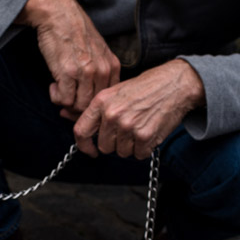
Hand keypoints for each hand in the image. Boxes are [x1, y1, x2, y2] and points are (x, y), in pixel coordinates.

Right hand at [17, 0, 120, 116]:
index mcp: (112, 65)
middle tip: (66, 102)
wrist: (59, 14)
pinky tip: (54, 85)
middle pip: (94, 105)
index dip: (93, 106)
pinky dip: (57, 97)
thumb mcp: (98, 49)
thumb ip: (101, 70)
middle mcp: (102, 70)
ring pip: (79, 106)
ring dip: (66, 102)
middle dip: (78, 109)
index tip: (80, 104)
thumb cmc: (75, 31)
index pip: (107, 98)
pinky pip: (64, 99)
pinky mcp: (68, 73)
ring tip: (59, 89)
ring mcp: (86, 73)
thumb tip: (94, 95)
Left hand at [73, 60, 205, 158]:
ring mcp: (128, 126)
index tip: (91, 150)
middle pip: (104, 147)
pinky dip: (144, 148)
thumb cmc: (145, 87)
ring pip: (121, 152)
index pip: (81, 131)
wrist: (174, 84)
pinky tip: (149, 131)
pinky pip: (138, 154)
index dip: (84, 146)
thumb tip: (66, 116)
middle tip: (128, 129)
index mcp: (101, 102)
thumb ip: (95, 109)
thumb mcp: (115, 92)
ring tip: (140, 127)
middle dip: (115, 143)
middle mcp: (112, 115)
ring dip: (131, 146)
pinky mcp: (144, 136)